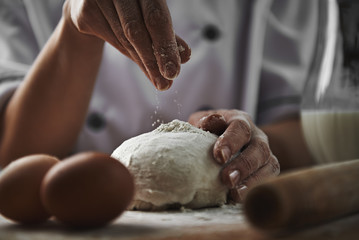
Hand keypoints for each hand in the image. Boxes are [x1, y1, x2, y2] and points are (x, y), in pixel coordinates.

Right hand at [63, 0, 190, 89]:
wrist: (93, 2)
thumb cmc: (131, 10)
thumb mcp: (151, 18)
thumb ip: (166, 35)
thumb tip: (185, 55)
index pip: (157, 18)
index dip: (166, 46)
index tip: (174, 72)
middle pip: (137, 31)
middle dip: (153, 60)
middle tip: (166, 84)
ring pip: (125, 39)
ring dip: (144, 63)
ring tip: (159, 81)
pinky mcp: (86, 10)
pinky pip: (111, 39)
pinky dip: (129, 54)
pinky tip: (142, 65)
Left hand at [188, 109, 279, 202]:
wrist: (225, 141)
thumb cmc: (210, 131)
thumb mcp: (203, 123)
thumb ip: (205, 122)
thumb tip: (208, 123)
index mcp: (240, 121)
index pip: (240, 128)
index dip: (231, 141)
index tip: (219, 156)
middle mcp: (257, 136)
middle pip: (258, 148)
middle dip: (244, 165)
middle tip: (227, 179)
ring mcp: (265, 154)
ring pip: (269, 165)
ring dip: (252, 181)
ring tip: (235, 193)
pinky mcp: (268, 170)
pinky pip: (269, 180)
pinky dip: (256, 189)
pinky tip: (240, 198)